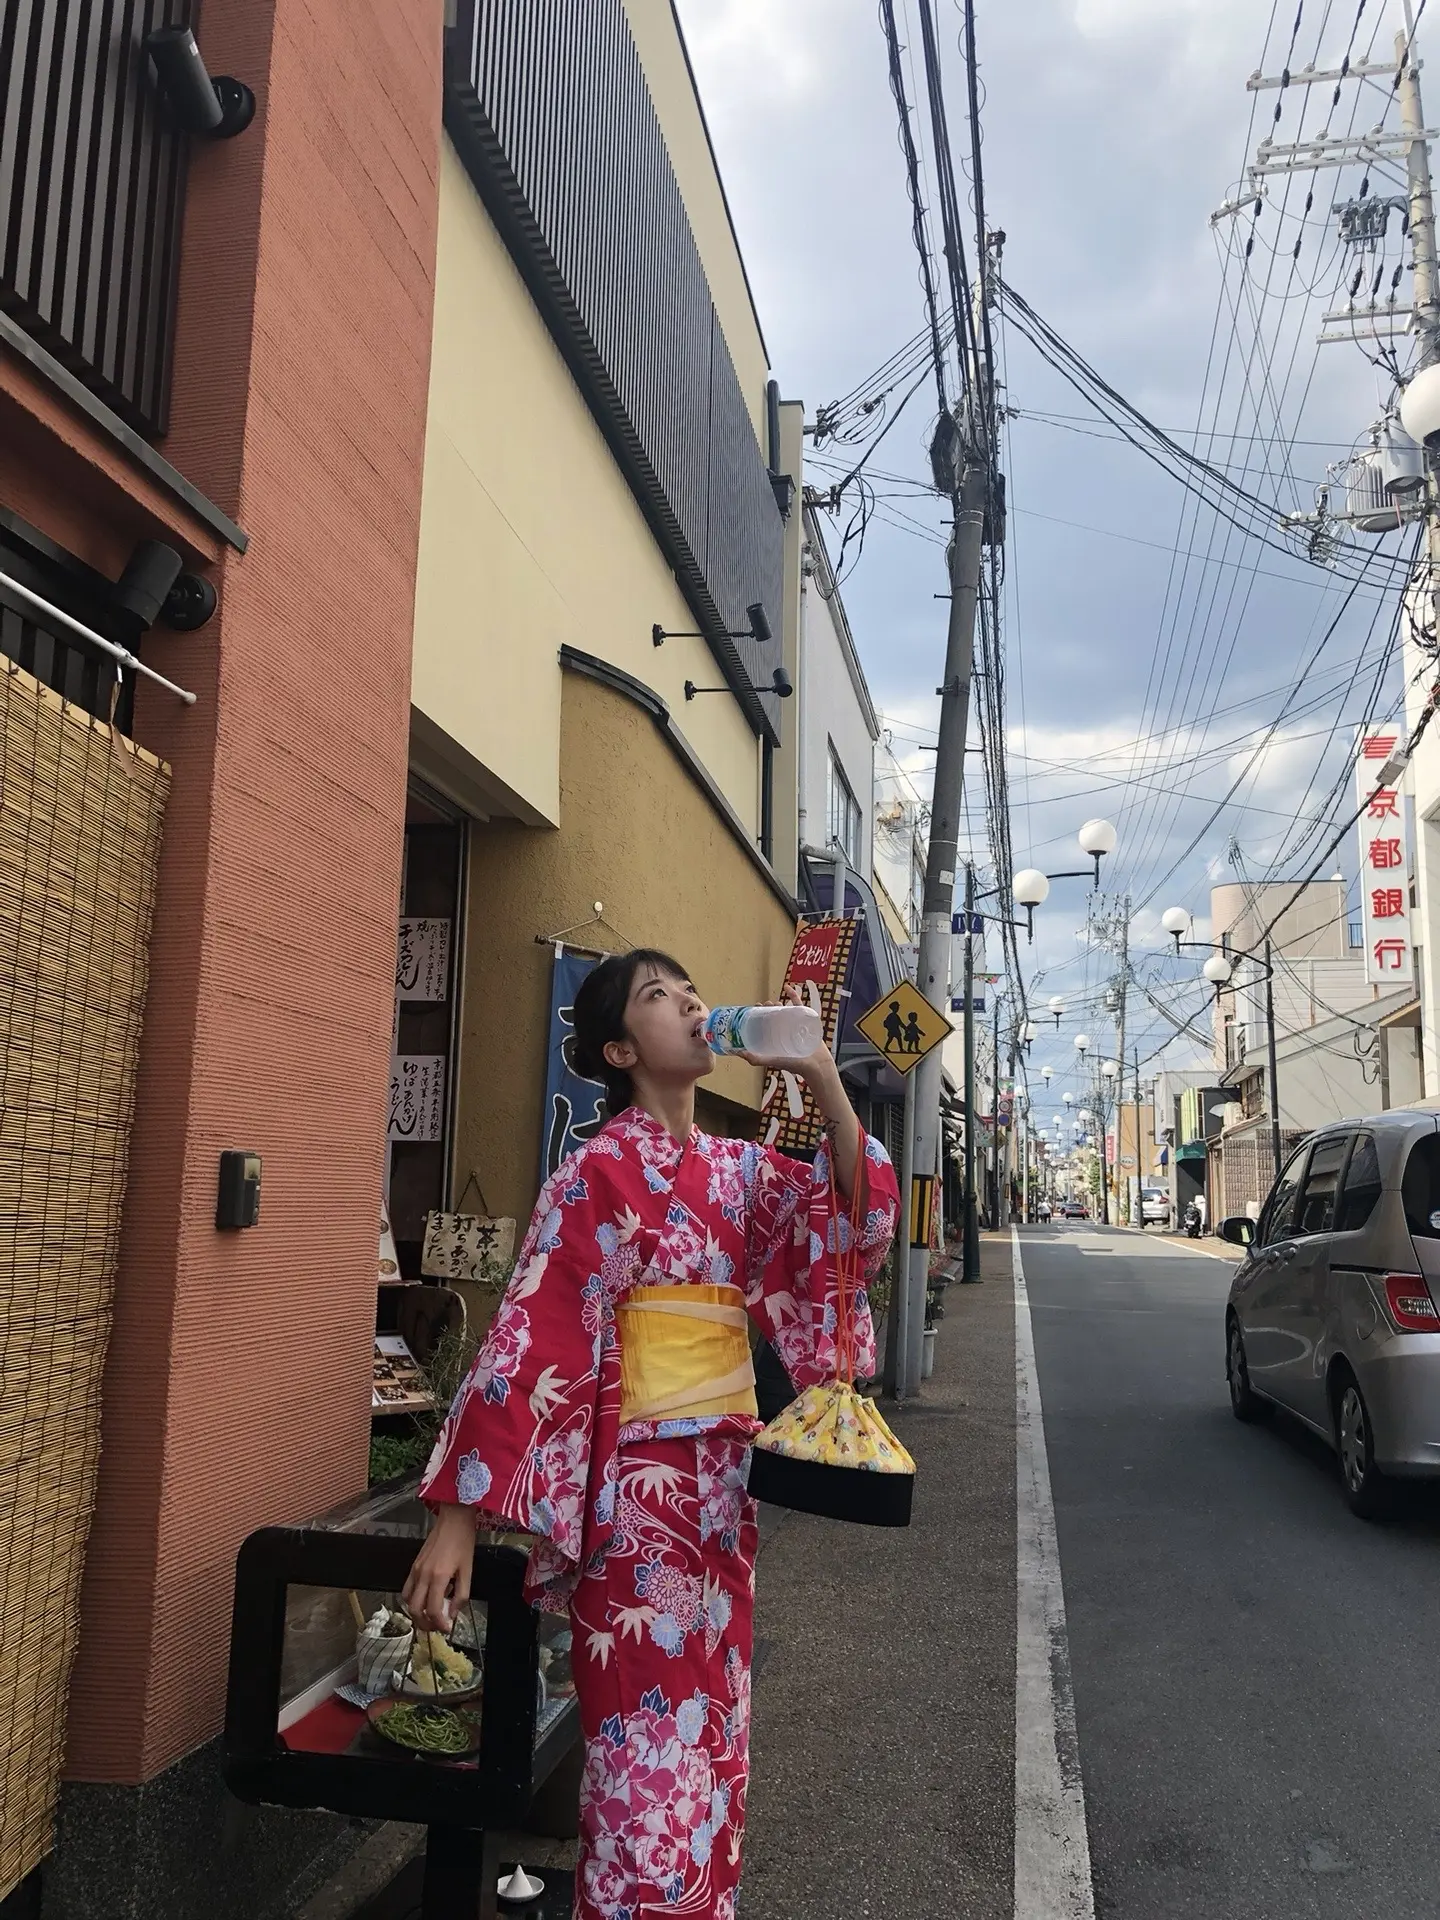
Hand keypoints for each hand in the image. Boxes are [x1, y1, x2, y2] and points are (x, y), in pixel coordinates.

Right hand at [400, 1503, 476, 1632]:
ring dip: (416, 1613)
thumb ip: (461, 1595)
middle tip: (437, 1626)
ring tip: (430, 1616)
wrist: (453, 1519)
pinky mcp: (413, 1565)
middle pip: (415, 1609)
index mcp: (438, 1577)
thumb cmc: (463, 1542)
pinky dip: (412, 1600)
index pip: (432, 1610)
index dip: (439, 1624)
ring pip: (407, 1601)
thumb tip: (453, 1613)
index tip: (447, 1628)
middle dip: (425, 1623)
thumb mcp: (468, 1570)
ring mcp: (415, 1570)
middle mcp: (423, 1575)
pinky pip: (406, 1588)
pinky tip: (424, 1600)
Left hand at [737, 985, 830, 1076]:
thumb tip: (739, 1053)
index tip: (753, 1008)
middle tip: (764, 1004)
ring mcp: (795, 1025)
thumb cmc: (795, 1065)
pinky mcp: (806, 1020)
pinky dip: (793, 995)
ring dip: (777, 1003)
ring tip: (773, 1001)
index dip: (758, 1015)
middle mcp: (784, 1031)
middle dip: (767, 1008)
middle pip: (774, 1015)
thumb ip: (757, 1059)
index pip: (764, 1023)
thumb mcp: (773, 1061)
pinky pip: (799, 1005)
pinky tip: (787, 987)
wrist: (816, 1065)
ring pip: (785, 1010)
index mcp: (775, 1038)